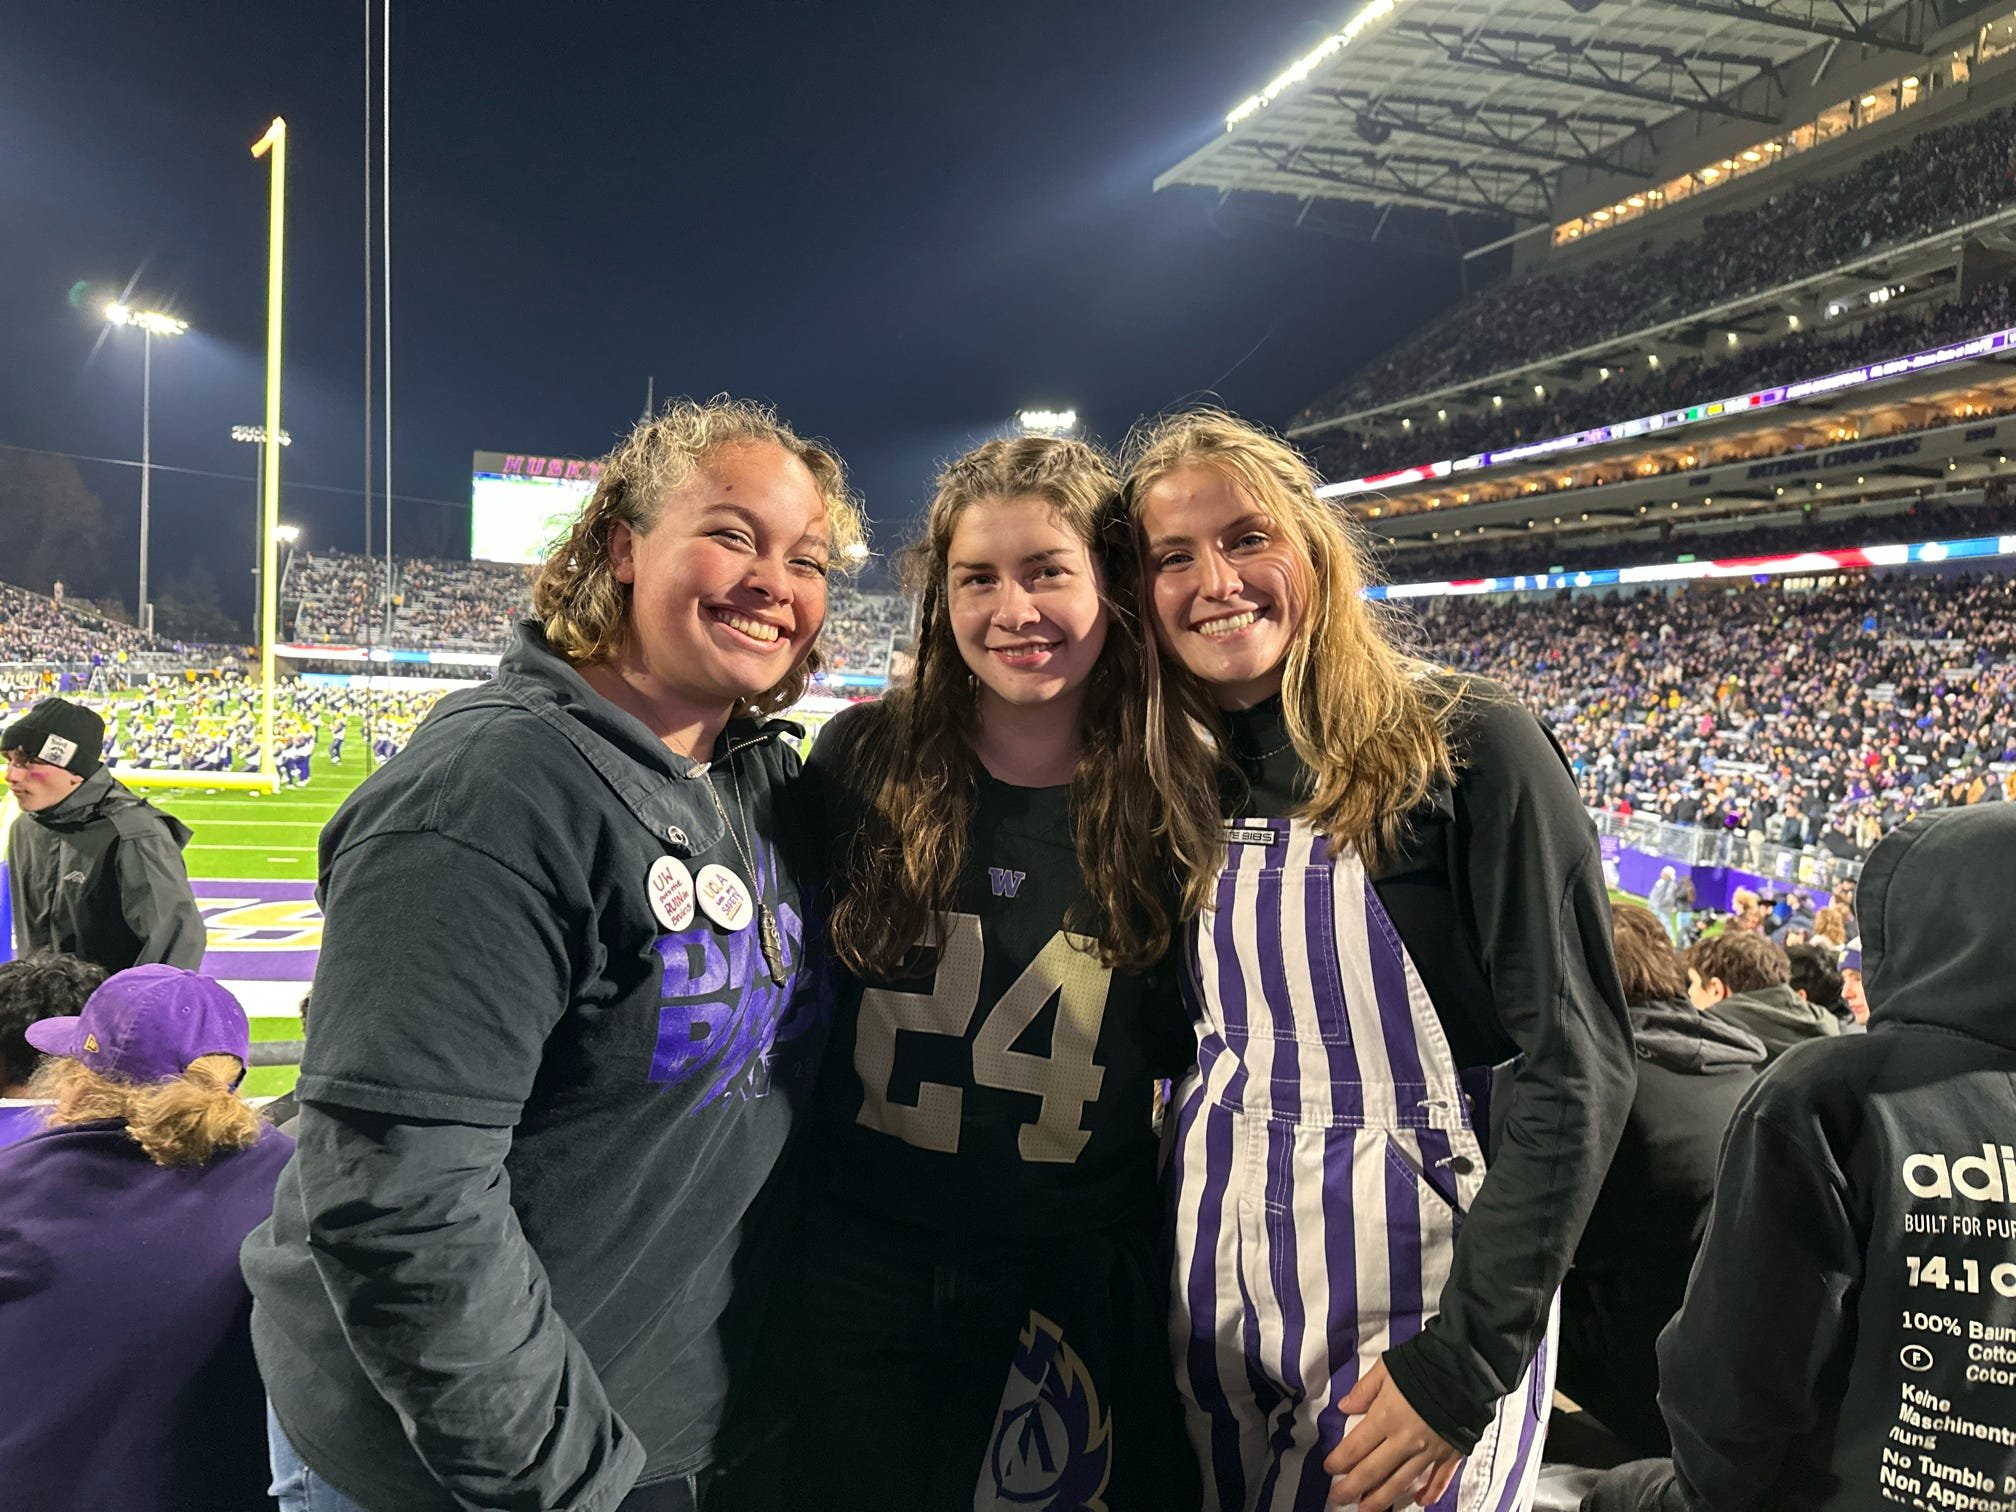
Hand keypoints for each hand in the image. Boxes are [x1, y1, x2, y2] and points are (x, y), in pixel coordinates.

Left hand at [1323, 1362, 1460, 1508]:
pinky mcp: (1451, 1454)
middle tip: (1338, 1498)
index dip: (1339, 1462)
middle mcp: (1404, 1441)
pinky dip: (1430, 1493)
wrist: (1465, 1368)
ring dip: (1382, 1499)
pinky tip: (1420, 1502)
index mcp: (1385, 1418)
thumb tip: (1344, 1407)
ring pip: (1401, 1483)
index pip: (1355, 1448)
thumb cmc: (1423, 1364)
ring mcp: (1429, 1451)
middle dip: (1352, 1488)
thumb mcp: (1386, 1369)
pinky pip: (1439, 1480)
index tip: (1329, 1469)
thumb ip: (1364, 1390)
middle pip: (1373, 1472)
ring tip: (1367, 1510)